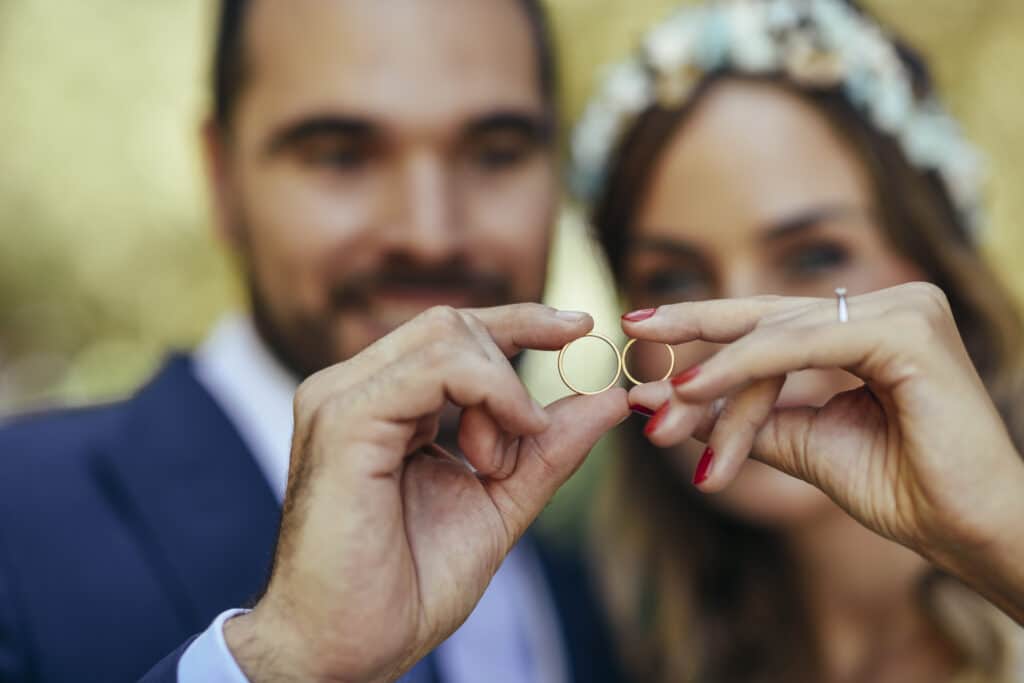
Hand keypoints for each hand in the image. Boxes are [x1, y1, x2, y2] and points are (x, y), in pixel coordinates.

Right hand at [226, 304, 628, 681]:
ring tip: (494, 463)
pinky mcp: (344, 421)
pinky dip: (489, 393)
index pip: (452, 332)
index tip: (580, 327)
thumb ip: (547, 450)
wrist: (347, 652)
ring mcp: (341, 400)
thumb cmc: (406, 587)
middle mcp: (351, 389)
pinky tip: (496, 450)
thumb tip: (611, 398)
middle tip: (527, 436)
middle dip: (515, 360)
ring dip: (501, 392)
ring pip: (446, 334)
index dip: (520, 321)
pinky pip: (435, 367)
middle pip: (452, 322)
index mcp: (379, 404)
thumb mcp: (498, 504)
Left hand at [625, 283, 1023, 622]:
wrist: (972, 534)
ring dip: (712, 383)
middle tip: (631, 330)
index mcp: (870, 325)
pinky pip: (800, 347)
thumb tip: (670, 398)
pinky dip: (742, 370)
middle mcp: (888, 305)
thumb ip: (747, 416)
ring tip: (661, 414)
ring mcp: (901, 309)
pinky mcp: (906, 330)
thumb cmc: (904, 490)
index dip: (708, 332)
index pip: (772, 324)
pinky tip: (692, 389)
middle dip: (694, 329)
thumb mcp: (805, 445)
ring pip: (774, 340)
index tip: (647, 343)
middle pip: (766, 317)